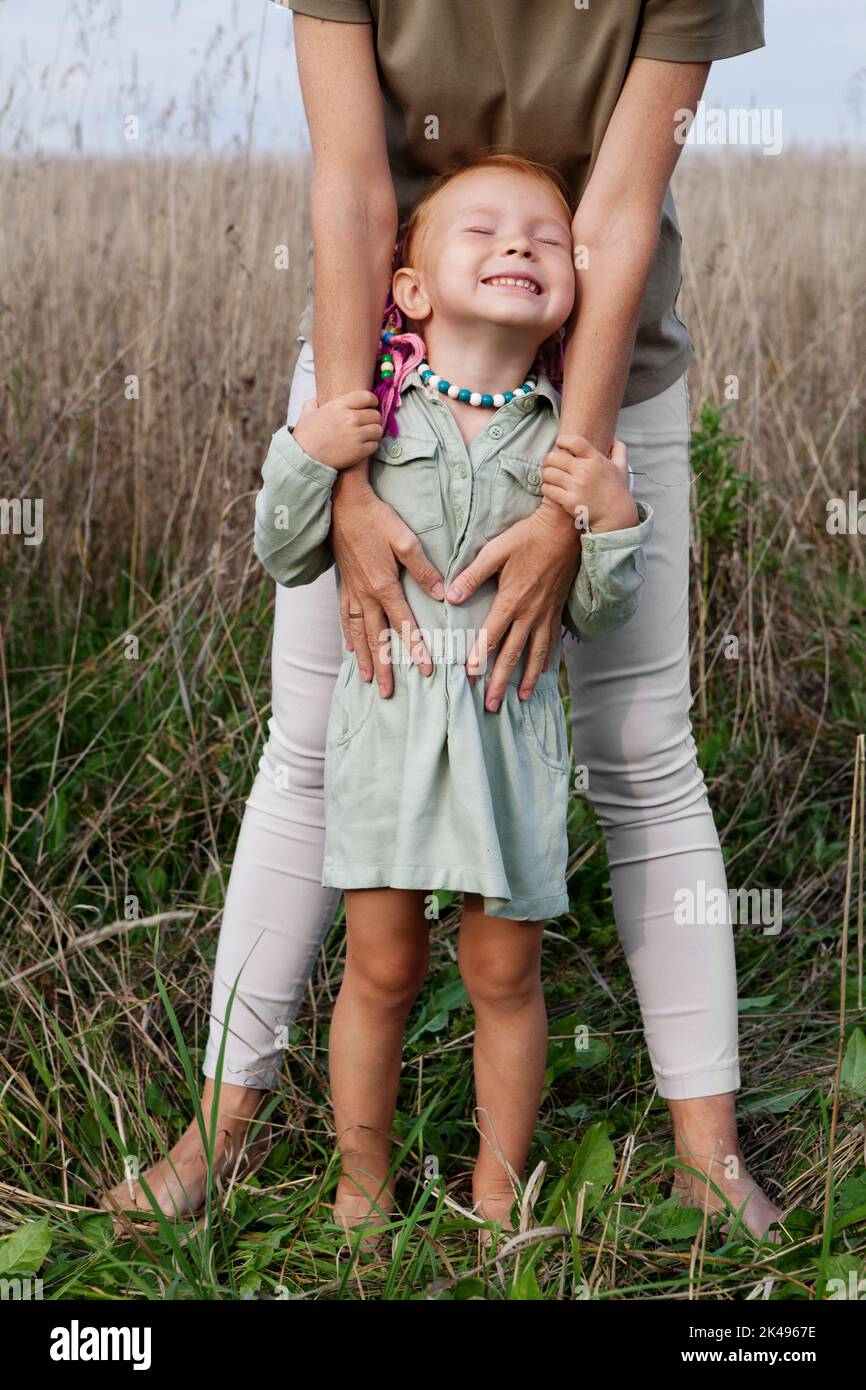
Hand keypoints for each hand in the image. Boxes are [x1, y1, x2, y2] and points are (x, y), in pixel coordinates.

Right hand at [291, 391, 383, 469]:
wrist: (304, 458)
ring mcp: (356, 435)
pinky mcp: (359, 451)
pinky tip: (364, 447)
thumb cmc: (305, 436)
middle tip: (368, 424)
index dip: (372, 401)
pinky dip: (372, 446)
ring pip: (378, 430)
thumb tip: (314, 402)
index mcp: (340, 405)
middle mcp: (350, 418)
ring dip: (374, 433)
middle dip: (373, 419)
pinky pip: (375, 445)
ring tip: (368, 436)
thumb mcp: (306, 414)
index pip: (367, 397)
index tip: (371, 406)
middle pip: (375, 414)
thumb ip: (312, 405)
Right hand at [331, 469, 446, 695]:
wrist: (341, 503)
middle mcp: (365, 594)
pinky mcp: (343, 582)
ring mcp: (352, 590)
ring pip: (357, 632)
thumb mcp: (405, 540)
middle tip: (386, 692)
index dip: (415, 649)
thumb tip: (442, 595)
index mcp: (383, 586)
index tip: (425, 670)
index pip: (402, 625)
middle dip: (382, 666)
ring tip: (365, 678)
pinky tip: (349, 646)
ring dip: (362, 657)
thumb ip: (423, 570)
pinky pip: (344, 616)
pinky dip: (347, 634)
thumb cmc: (376, 518)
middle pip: (375, 638)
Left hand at [445, 500, 580, 708]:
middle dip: (501, 681)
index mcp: (511, 600)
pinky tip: (545, 672)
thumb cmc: (528, 537)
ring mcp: (546, 615)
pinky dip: (548, 661)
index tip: (468, 678)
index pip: (491, 636)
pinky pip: (552, 642)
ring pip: (536, 654)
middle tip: (492, 704)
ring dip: (528, 678)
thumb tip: (450, 596)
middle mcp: (529, 613)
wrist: (566, 530)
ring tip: (522, 698)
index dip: (478, 658)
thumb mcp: (495, 551)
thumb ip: (472, 575)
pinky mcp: (557, 611)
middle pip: (513, 654)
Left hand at [541, 436, 637, 533]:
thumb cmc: (617, 491)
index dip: (563, 440)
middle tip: (550, 463)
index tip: (559, 443)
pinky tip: (551, 489)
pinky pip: (548, 489)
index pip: (574, 442)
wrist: (616, 516)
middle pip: (554, 457)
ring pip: (548, 473)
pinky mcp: (569, 501)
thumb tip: (614, 439)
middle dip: (549, 459)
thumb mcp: (622, 468)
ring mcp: (576, 487)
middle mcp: (585, 471)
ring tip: (550, 477)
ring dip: (546, 474)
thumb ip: (619, 450)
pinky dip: (546, 488)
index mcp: (596, 460)